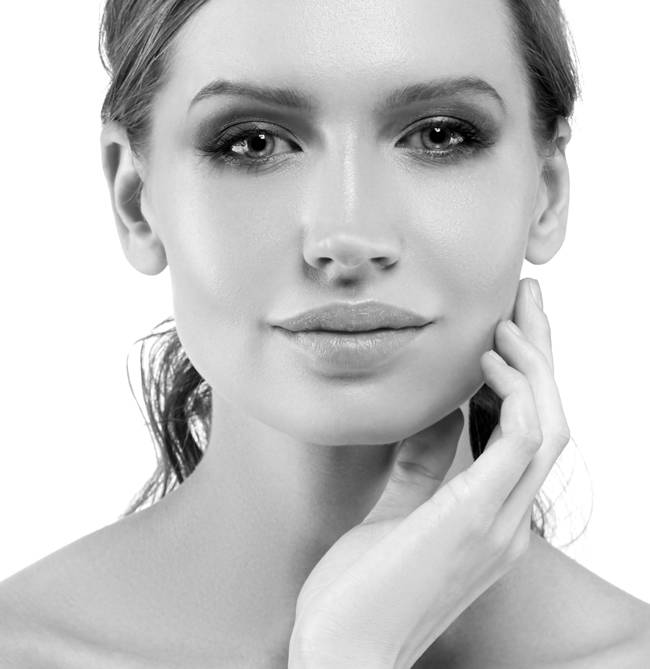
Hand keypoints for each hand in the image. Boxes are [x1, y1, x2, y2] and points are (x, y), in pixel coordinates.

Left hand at [287, 278, 570, 668]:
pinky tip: (488, 363)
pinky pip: (519, 444)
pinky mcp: (470, 520)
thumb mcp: (400, 510)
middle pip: (550, 420)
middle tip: (528, 301)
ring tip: (508, 324)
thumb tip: (437, 412)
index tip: (510, 331)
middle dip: (544, 356)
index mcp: (492, 517)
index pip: (529, 435)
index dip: (528, 378)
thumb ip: (425, 465)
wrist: (341, 651)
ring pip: (548, 427)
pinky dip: (515, 396)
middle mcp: (507, 520)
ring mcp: (496, 523)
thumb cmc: (363, 586)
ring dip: (535, 368)